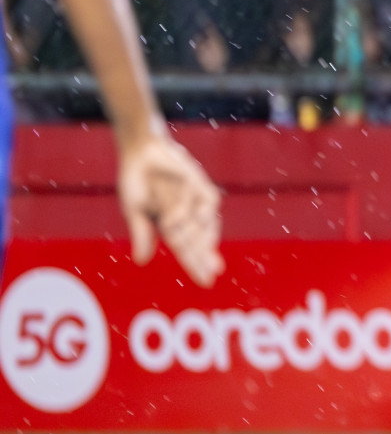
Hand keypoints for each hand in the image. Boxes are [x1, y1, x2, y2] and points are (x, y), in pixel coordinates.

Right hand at [118, 134, 224, 286]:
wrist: (141, 150)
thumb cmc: (136, 181)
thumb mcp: (135, 210)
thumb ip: (142, 233)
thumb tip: (142, 262)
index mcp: (171, 226)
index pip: (186, 250)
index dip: (197, 266)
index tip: (207, 282)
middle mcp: (188, 216)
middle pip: (199, 241)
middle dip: (205, 257)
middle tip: (212, 273)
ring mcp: (197, 201)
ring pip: (205, 224)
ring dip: (199, 235)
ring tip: (195, 249)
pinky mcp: (202, 185)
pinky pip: (207, 202)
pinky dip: (198, 210)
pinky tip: (188, 218)